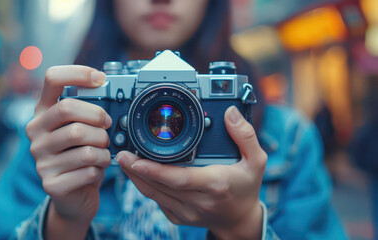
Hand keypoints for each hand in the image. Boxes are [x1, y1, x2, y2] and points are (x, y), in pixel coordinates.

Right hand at [26, 66, 111, 239]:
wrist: (75, 195)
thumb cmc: (82, 154)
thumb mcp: (83, 128)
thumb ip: (89, 110)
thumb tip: (111, 90)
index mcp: (43, 112)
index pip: (52, 78)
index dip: (78, 73)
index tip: (101, 79)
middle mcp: (35, 132)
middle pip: (67, 110)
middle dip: (98, 116)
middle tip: (108, 125)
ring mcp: (40, 159)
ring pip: (83, 143)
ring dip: (103, 148)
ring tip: (104, 152)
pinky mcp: (51, 183)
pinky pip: (88, 169)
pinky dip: (101, 169)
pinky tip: (97, 170)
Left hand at [116, 106, 266, 239]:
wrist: (240, 220)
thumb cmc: (246, 188)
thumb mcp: (256, 161)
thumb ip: (245, 136)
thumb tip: (230, 113)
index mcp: (214, 185)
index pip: (180, 178)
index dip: (155, 170)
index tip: (136, 160)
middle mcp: (198, 202)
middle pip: (160, 186)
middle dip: (136, 170)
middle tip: (121, 153)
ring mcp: (187, 212)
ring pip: (154, 195)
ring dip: (136, 178)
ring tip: (123, 160)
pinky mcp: (179, 217)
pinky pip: (158, 201)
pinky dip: (146, 186)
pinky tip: (137, 173)